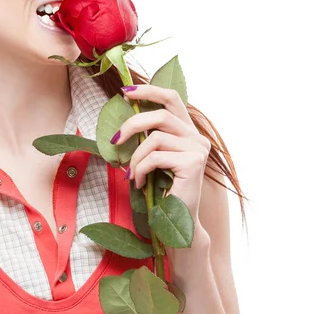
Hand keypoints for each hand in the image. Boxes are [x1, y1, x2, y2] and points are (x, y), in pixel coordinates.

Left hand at [111, 84, 211, 224]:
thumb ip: (149, 137)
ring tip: (130, 174)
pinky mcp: (193, 163)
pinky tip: (138, 183)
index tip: (125, 92)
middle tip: (115, 140)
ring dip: (136, 157)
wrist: (179, 222)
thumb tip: (124, 121)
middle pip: (160, 115)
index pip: (172, 98)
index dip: (149, 90)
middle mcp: (197, 137)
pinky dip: (140, 170)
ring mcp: (198, 149)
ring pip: (155, 139)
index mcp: (188, 131)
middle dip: (133, 124)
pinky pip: (156, 158)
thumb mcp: (154, 157)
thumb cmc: (163, 190)